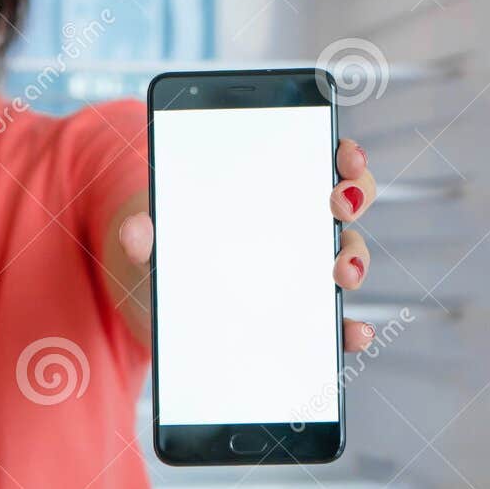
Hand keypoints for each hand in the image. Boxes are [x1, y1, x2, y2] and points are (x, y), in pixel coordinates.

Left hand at [118, 136, 377, 351]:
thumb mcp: (149, 239)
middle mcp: (298, 224)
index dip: (343, 154)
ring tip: (341, 273)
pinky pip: (335, 322)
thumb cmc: (161, 250)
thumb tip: (134, 230)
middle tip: (338, 206)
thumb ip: (144, 234)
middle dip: (353, 198)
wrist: (153, 301)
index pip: (320, 158)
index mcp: (268, 189)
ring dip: (354, 261)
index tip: (344, 155)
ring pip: (346, 257)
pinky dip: (351, 328)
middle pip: (346, 202)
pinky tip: (355, 334)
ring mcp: (304, 271)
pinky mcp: (300, 318)